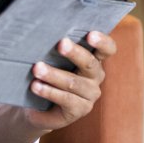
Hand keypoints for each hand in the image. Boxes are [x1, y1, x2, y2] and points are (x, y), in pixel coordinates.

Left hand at [0, 30, 117, 142]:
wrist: (38, 106)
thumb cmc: (47, 74)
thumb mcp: (53, 59)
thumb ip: (56, 48)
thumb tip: (43, 32)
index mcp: (93, 59)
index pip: (107, 49)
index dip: (102, 42)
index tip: (91, 35)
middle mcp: (96, 76)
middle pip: (90, 63)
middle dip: (74, 53)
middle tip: (60, 44)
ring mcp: (90, 95)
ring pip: (74, 82)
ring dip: (54, 74)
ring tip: (36, 69)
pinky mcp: (79, 110)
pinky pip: (66, 99)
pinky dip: (49, 92)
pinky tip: (36, 86)